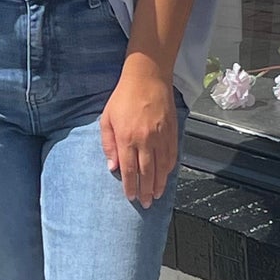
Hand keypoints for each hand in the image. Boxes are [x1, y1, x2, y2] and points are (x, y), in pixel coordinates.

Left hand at [100, 59, 177, 207]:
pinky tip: (166, 176)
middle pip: (147, 173)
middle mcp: (145, 140)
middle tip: (145, 203)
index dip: (130, 186)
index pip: (129, 170)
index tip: (131, 197)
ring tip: (156, 195)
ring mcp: (161, 136)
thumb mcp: (107, 118)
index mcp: (127, 138)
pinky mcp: (172, 131)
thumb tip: (112, 167)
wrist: (148, 77)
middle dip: (146, 191)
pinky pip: (172, 155)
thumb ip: (108, 144)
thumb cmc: (124, 96)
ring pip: (162, 167)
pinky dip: (169, 169)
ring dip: (159, 184)